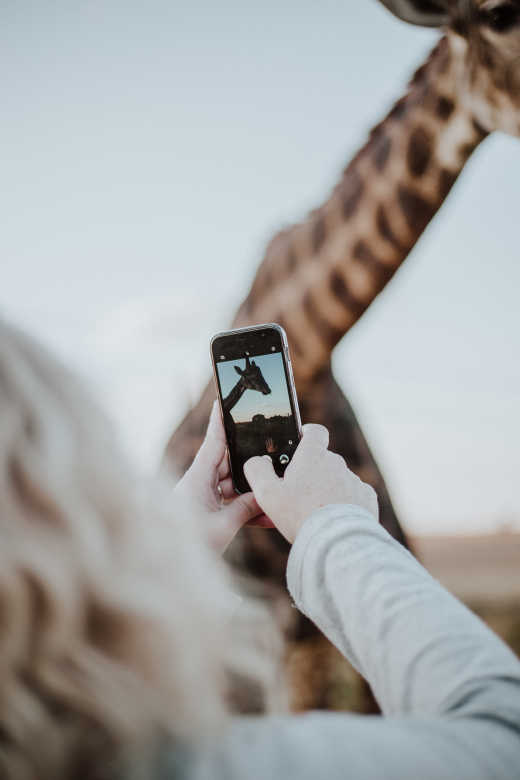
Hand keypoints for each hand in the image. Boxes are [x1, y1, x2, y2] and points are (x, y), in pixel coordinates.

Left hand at [174, 402, 270, 552]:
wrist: (164, 570)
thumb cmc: (188, 545)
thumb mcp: (222, 527)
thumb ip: (246, 508)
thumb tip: (265, 494)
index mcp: (197, 478)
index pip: (214, 441)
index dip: (221, 420)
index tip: (226, 398)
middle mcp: (200, 483)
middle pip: (229, 462)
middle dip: (250, 460)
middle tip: (272, 452)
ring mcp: (203, 498)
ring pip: (234, 485)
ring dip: (252, 490)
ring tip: (274, 491)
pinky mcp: (207, 513)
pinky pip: (231, 504)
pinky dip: (246, 509)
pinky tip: (266, 517)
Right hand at [244, 424, 377, 542]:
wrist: (337, 541)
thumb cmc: (300, 515)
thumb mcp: (267, 493)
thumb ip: (257, 470)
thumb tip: (256, 461)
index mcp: (313, 456)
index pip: (314, 431)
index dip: (307, 434)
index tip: (300, 442)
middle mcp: (336, 463)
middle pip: (322, 460)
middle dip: (311, 473)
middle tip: (297, 494)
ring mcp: (353, 480)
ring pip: (337, 479)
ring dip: (327, 490)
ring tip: (315, 513)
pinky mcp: (366, 498)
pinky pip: (353, 496)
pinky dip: (344, 504)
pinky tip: (334, 519)